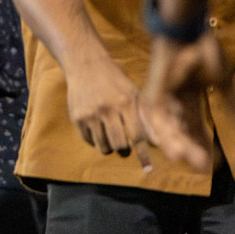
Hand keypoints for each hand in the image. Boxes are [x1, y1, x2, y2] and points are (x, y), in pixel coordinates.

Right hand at [64, 52, 148, 167]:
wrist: (86, 65)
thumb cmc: (115, 81)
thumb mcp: (133, 93)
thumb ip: (145, 117)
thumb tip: (158, 141)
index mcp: (125, 103)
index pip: (137, 136)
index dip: (144, 154)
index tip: (148, 168)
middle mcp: (107, 109)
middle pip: (119, 145)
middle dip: (124, 150)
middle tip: (124, 146)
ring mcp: (90, 114)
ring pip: (103, 146)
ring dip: (109, 147)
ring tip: (110, 135)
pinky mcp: (77, 117)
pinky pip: (89, 141)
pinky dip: (95, 140)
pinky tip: (97, 127)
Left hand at [138, 32, 234, 172]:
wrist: (188, 29)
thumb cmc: (205, 51)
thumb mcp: (223, 83)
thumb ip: (233, 105)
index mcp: (189, 103)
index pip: (196, 131)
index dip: (205, 147)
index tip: (214, 165)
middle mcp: (174, 104)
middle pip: (181, 133)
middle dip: (191, 151)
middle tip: (202, 169)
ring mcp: (162, 98)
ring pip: (168, 128)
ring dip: (177, 144)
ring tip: (184, 160)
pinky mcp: (153, 91)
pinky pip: (156, 116)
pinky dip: (163, 130)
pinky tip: (169, 144)